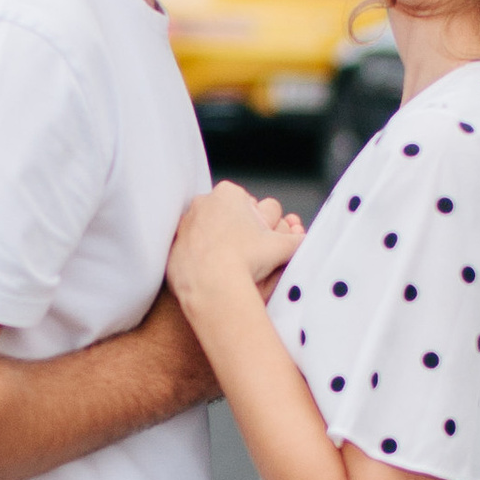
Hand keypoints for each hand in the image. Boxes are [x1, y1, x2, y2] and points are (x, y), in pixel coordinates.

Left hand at [168, 180, 303, 312]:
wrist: (212, 287)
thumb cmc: (248, 262)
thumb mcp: (282, 248)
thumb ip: (297, 240)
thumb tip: (307, 240)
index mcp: (229, 193)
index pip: (250, 205)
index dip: (260, 224)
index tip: (261, 242)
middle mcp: (203, 201)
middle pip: (226, 216)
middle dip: (237, 232)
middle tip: (247, 255)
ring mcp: (184, 223)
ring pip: (206, 232)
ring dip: (217, 245)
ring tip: (229, 266)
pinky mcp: (172, 245)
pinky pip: (189, 250)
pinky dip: (199, 259)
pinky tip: (211, 273)